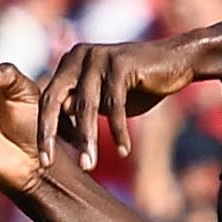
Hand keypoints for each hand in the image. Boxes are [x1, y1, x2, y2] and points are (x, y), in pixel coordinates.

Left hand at [36, 36, 200, 169]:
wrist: (176, 61)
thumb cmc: (137, 86)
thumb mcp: (104, 101)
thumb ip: (80, 109)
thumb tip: (57, 127)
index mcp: (70, 63)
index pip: (48, 100)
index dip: (44, 130)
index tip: (44, 161)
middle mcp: (79, 56)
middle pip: (56, 100)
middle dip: (50, 134)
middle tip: (47, 163)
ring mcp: (99, 57)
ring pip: (87, 106)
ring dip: (87, 139)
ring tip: (88, 166)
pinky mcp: (120, 63)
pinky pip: (115, 105)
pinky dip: (119, 131)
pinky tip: (123, 151)